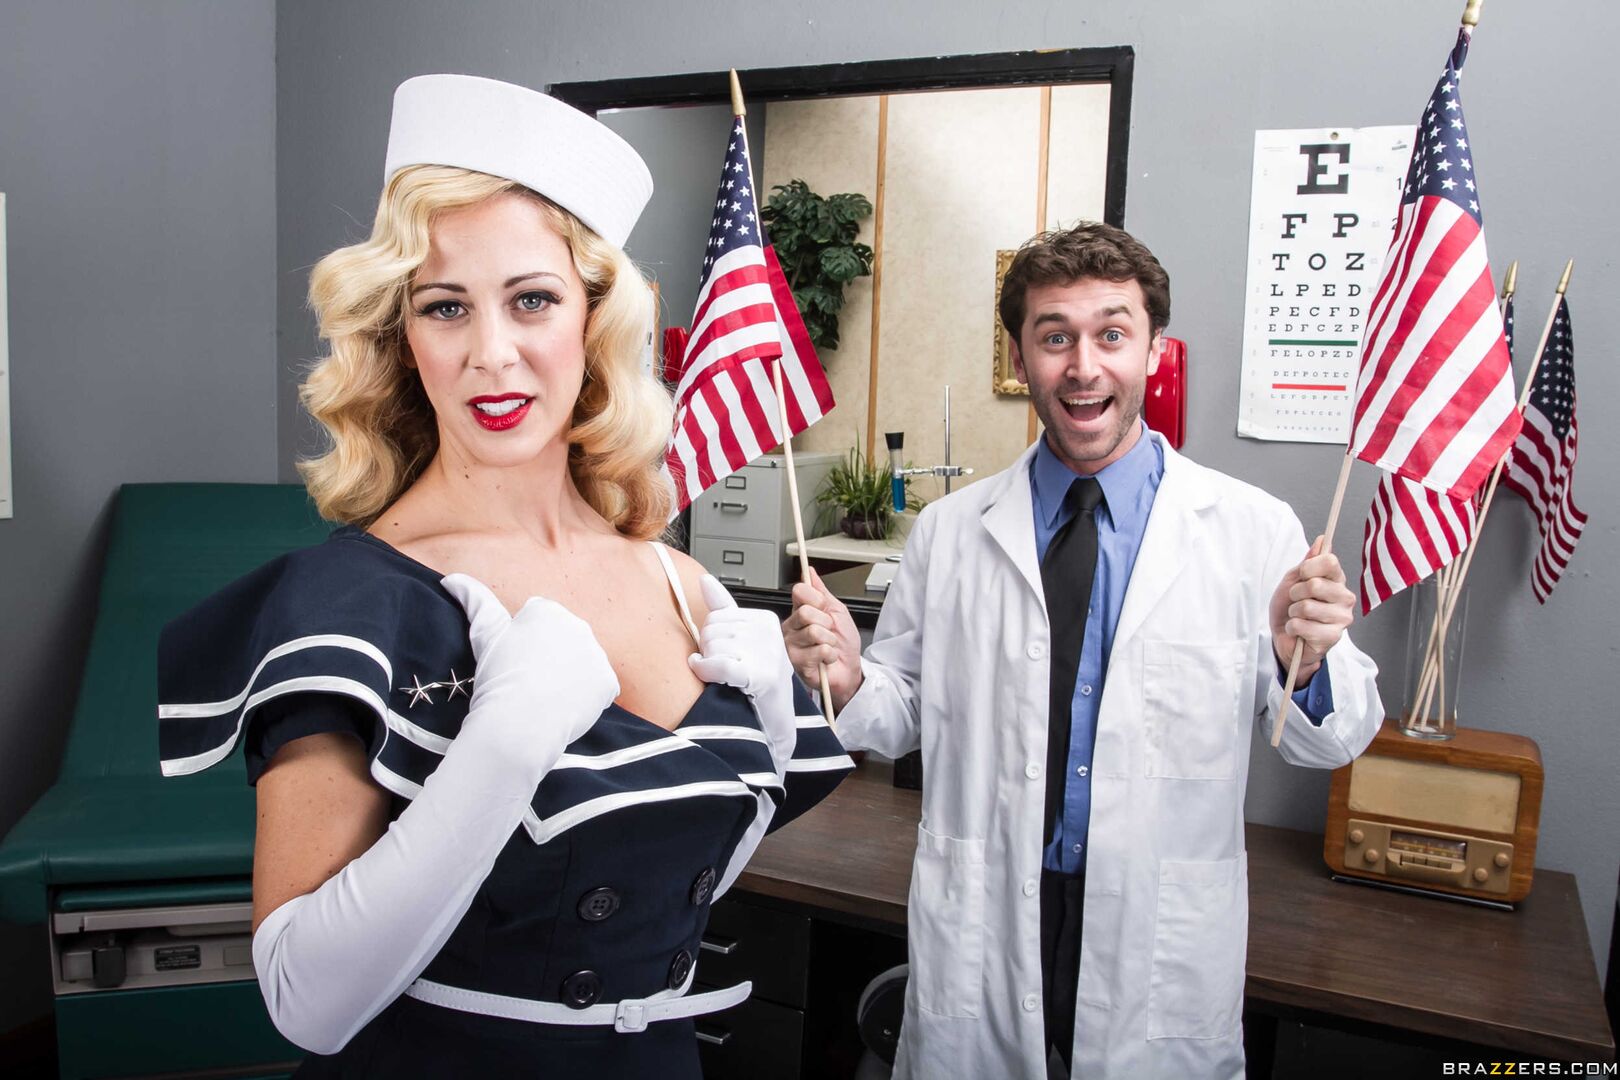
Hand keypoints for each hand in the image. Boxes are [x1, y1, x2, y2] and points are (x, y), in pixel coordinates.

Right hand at [441, 574, 619, 752]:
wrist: (517, 723)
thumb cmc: (496, 676)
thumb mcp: (483, 632)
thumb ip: (473, 599)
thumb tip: (450, 578)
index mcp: (548, 609)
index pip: (538, 624)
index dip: (521, 647)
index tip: (512, 663)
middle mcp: (579, 624)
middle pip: (563, 642)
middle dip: (548, 657)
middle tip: (527, 681)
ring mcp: (597, 654)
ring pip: (581, 664)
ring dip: (568, 676)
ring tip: (544, 696)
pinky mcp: (608, 682)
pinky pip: (600, 688)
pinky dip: (587, 698)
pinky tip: (566, 706)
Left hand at [688, 576, 795, 768]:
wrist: (774, 721)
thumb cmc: (756, 681)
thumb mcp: (743, 640)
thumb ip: (724, 609)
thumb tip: (704, 579)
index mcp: (767, 620)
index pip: (717, 615)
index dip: (711, 638)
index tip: (726, 653)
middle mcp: (770, 633)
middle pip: (712, 629)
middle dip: (708, 651)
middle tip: (724, 668)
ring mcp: (768, 654)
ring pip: (713, 647)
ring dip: (708, 665)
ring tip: (724, 676)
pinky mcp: (761, 676)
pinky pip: (717, 664)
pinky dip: (706, 671)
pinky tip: (706, 674)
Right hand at [783, 569, 861, 711]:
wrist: (849, 670)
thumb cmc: (843, 644)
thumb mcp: (837, 612)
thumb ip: (822, 592)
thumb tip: (810, 572)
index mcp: (800, 612)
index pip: (799, 592)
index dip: (818, 599)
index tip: (825, 608)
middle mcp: (792, 627)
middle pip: (806, 612)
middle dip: (826, 623)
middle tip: (829, 633)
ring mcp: (791, 645)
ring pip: (813, 632)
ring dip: (830, 641)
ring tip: (828, 647)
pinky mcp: (796, 662)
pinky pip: (819, 650)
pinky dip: (830, 654)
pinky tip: (825, 659)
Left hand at [1269, 535, 1354, 682]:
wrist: (1284, 636)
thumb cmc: (1290, 607)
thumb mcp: (1293, 580)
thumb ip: (1308, 562)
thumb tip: (1322, 539)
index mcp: (1337, 580)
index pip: (1330, 561)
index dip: (1308, 567)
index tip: (1300, 575)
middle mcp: (1345, 597)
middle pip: (1315, 584)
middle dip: (1295, 593)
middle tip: (1296, 601)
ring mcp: (1342, 618)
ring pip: (1306, 607)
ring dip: (1293, 612)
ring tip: (1297, 617)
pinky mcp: (1334, 636)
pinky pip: (1302, 625)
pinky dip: (1292, 628)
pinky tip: (1298, 631)